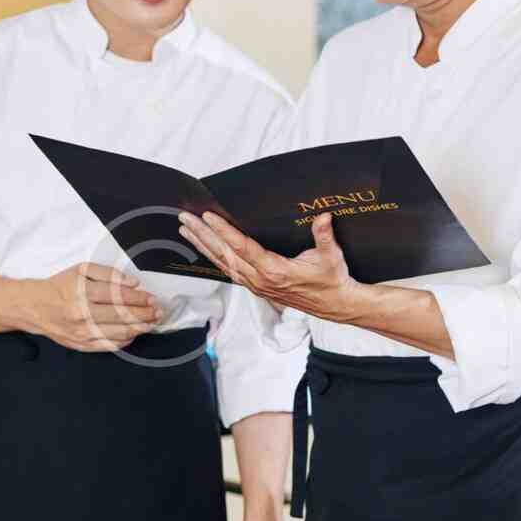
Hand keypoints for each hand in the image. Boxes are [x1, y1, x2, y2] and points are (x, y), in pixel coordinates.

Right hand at [21, 263, 161, 351]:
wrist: (34, 307)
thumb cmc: (60, 286)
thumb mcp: (81, 270)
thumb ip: (107, 273)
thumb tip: (132, 282)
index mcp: (83, 294)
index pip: (120, 296)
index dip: (139, 298)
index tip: (151, 297)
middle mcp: (83, 315)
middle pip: (123, 316)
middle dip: (145, 314)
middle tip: (158, 311)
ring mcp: (83, 332)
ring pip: (120, 333)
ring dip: (140, 328)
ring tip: (151, 323)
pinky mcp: (82, 344)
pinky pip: (109, 345)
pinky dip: (125, 341)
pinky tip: (133, 334)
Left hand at [179, 211, 363, 322]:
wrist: (335, 304)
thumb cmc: (332, 279)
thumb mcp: (330, 256)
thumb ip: (323, 235)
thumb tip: (323, 217)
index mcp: (274, 271)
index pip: (242, 247)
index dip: (223, 231)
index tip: (208, 216)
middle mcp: (260, 280)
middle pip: (224, 254)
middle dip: (202, 235)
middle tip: (185, 218)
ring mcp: (256, 285)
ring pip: (222, 263)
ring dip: (202, 245)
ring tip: (185, 229)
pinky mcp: (256, 287)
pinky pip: (228, 271)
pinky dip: (213, 257)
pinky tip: (204, 247)